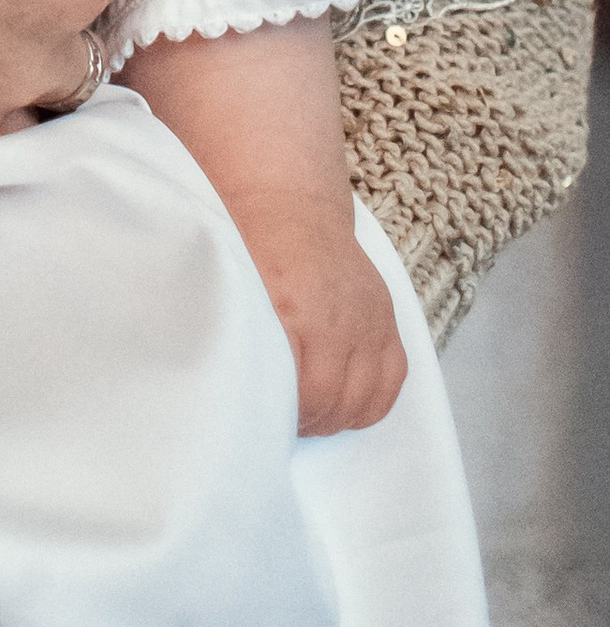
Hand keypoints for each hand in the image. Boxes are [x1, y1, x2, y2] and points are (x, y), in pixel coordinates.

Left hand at [229, 187, 406, 434]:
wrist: (287, 203)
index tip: (266, 421)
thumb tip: (237, 390)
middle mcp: (342, 317)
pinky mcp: (384, 316)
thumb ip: (242, 340)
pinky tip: (342, 403)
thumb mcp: (232, 288)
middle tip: (282, 423)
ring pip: (368, 396)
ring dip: (337, 415)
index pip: (308, 393)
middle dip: (309, 421)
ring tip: (310, 414)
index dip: (288, 417)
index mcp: (297, 310)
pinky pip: (393, 375)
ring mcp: (369, 317)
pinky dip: (370, 400)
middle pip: (337, 402)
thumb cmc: (247, 245)